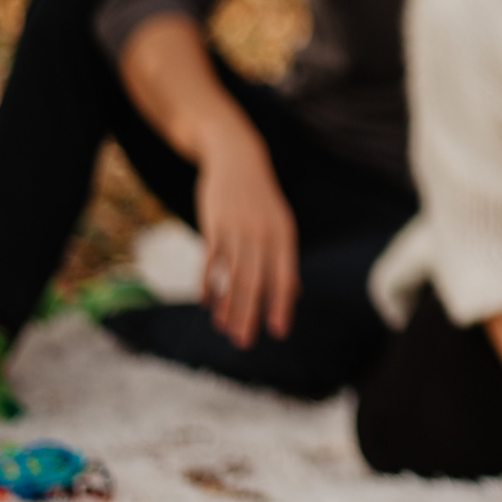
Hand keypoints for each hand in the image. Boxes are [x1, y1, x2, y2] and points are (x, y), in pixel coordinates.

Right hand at [192, 118, 298, 348]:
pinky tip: (206, 303)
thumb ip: (283, 260)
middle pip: (256, 281)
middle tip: (245, 343)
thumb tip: (294, 294)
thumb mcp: (279, 225)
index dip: (281, 305)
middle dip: (250, 314)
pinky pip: (211, 260)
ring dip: (228, 304)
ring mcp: (238, 229)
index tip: (279, 332)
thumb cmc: (261, 200)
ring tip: (224, 329)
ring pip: (233, 274)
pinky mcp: (214, 225)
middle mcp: (263, 234)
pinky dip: (208, 283)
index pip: (285, 277)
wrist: (237, 159)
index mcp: (284, 235)